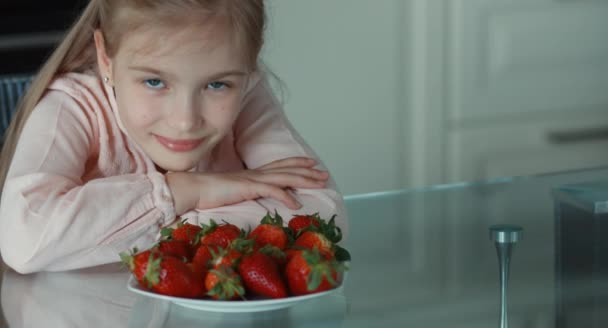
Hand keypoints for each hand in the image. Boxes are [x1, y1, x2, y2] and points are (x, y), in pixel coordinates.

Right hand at [166, 157, 328, 214]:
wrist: (190, 189)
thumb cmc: (206, 193)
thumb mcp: (231, 192)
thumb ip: (244, 192)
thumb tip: (252, 196)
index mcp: (251, 174)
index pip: (279, 166)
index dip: (296, 163)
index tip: (311, 163)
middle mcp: (255, 174)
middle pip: (287, 169)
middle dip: (307, 171)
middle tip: (324, 173)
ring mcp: (252, 179)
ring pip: (284, 177)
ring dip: (304, 180)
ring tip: (320, 183)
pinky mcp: (247, 187)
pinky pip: (271, 191)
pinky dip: (286, 197)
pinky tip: (296, 205)